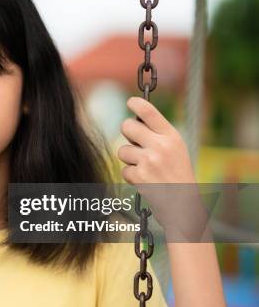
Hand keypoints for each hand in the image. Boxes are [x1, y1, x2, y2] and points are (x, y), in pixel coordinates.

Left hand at [117, 97, 206, 237]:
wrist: (183, 204)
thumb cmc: (177, 174)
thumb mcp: (176, 149)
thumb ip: (158, 135)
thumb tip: (133, 121)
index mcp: (172, 136)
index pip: (149, 112)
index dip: (136, 103)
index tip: (130, 102)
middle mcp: (160, 146)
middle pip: (127, 126)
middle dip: (127, 133)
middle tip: (134, 140)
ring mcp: (149, 160)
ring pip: (123, 150)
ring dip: (130, 159)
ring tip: (146, 167)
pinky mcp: (139, 175)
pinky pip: (124, 169)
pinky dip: (131, 176)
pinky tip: (145, 180)